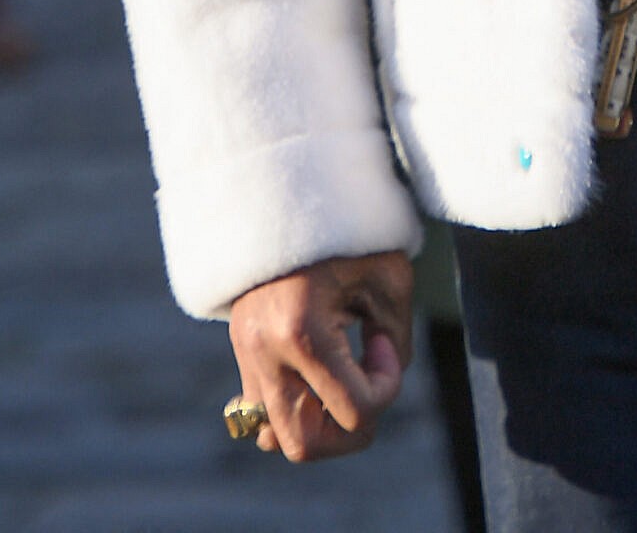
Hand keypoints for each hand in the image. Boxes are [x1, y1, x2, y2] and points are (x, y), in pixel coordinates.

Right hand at [228, 250, 413, 461]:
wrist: (289, 192)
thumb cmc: (348, 231)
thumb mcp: (388, 277)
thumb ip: (395, 341)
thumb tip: (378, 388)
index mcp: (301, 330)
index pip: (354, 410)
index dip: (387, 386)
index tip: (384, 340)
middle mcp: (263, 351)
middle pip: (305, 445)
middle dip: (349, 431)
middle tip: (371, 382)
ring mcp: (246, 355)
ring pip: (279, 436)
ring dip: (321, 423)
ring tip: (346, 379)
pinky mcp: (241, 354)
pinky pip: (262, 413)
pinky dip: (297, 408)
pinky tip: (321, 374)